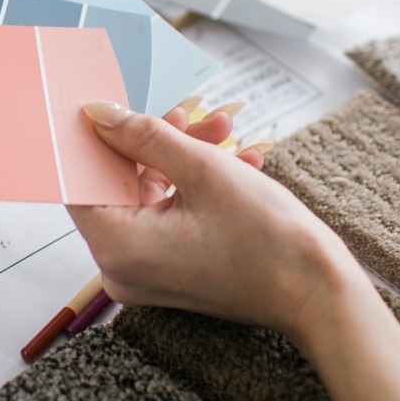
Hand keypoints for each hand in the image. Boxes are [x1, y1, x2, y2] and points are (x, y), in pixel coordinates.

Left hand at [65, 101, 363, 345]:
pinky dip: (191, 188)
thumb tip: (99, 113)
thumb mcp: (203, 169)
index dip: (93, 140)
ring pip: (149, 198)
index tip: (108, 107)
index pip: (79, 184)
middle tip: (186, 112)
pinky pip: (168, 218)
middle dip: (153, 143)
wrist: (320, 293)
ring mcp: (147, 275)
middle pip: (118, 187)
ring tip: (221, 129)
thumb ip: (144, 135)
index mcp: (117, 248)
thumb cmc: (267, 239)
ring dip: (181, 159)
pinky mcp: (171, 273)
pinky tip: (233, 160)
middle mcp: (122, 269)